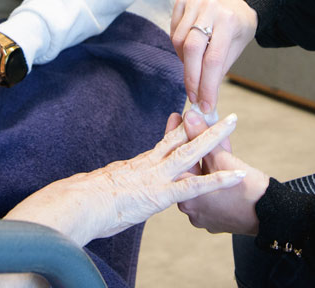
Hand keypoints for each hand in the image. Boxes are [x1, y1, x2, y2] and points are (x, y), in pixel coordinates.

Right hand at [5, 113, 246, 245]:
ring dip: (215, 137)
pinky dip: (218, 180)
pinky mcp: (160, 194)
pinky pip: (195, 185)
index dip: (181, 130)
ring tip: (234, 122)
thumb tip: (112, 185)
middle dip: (202, 125)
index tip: (192, 117)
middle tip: (221, 110)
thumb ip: (114, 184)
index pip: (165, 144)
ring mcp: (156, 177)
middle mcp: (150, 166)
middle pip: (181, 139)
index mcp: (137, 166)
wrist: (76, 204)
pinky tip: (237, 175)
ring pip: (192, 152)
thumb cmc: (82, 201)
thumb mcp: (102, 188)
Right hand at [170, 0, 256, 115]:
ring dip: (184, 61)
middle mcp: (211, 9)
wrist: (237, 3)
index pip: (214, 59)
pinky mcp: (183, 0)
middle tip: (193, 96)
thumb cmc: (237, 29)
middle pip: (192, 49)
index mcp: (229, 22)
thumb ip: (219, 70)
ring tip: (194, 66)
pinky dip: (178, 46)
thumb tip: (204, 97)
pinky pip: (173, 30)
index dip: (207, 85)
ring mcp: (195, 2)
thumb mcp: (236, 49)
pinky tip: (188, 49)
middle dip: (191, 78)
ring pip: (178, 40)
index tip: (205, 104)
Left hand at [174, 109, 268, 234]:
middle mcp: (189, 208)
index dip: (179, 135)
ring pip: (199, 181)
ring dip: (205, 162)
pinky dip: (212, 178)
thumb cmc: (248, 188)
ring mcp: (200, 216)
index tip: (178, 118)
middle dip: (194, 148)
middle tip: (195, 124)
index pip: (177, 160)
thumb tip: (188, 116)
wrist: (273, 214)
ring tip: (214, 143)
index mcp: (186, 194)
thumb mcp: (223, 158)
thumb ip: (203, 137)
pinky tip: (220, 162)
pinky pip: (208, 193)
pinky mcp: (212, 220)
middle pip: (188, 170)